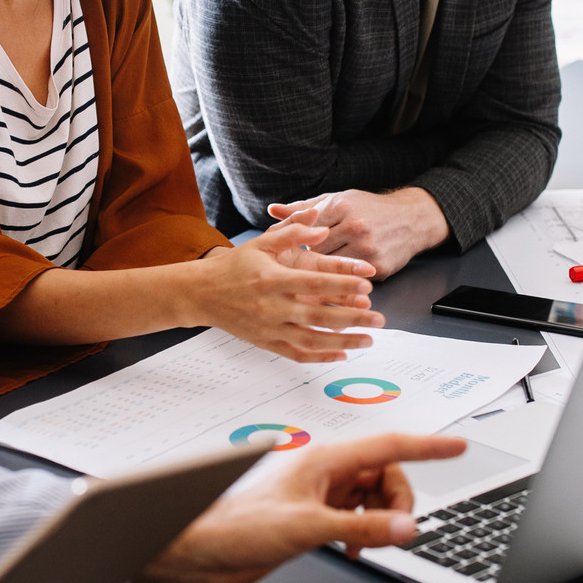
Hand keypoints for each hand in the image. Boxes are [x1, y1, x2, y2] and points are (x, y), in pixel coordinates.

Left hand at [135, 433, 467, 582]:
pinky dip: (366, 533)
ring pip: (373, 498)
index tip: (457, 446)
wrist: (201, 552)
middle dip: (400, 502)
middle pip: (386, 476)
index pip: (388, 447)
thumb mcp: (307, 529)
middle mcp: (325, 474)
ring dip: (382, 520)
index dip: (426, 447)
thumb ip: (361, 530)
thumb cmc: (236, 527)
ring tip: (368, 546)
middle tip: (396, 532)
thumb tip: (406, 528)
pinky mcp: (312, 519)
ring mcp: (320, 496)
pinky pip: (357, 518)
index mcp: (324, 461)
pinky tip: (354, 551)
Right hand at [191, 219, 383, 362]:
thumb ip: (292, 231)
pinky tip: (341, 355)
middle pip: (319, 315)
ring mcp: (269, 328)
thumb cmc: (234, 266)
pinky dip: (320, 357)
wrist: (202, 293)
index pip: (315, 283)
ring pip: (312, 340)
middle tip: (380, 319)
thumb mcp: (261, 242)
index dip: (342, 284)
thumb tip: (321, 225)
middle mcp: (272, 307)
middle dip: (353, 318)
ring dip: (343, 342)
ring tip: (369, 341)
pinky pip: (297, 354)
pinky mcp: (266, 343)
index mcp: (273, 279)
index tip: (367, 285)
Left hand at [267, 187, 450, 279]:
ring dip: (322, 277)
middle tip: (293, 273)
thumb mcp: (337, 200)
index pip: (306, 229)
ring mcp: (368, 249)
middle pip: (317, 253)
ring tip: (311, 283)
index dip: (293, 244)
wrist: (412, 219)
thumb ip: (304, 207)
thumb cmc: (369, 208)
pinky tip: (335, 286)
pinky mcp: (379, 267)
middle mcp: (355, 227)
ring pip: (333, 271)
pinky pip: (352, 281)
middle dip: (304, 263)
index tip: (284, 253)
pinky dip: (342, 285)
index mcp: (341, 206)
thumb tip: (272, 210)